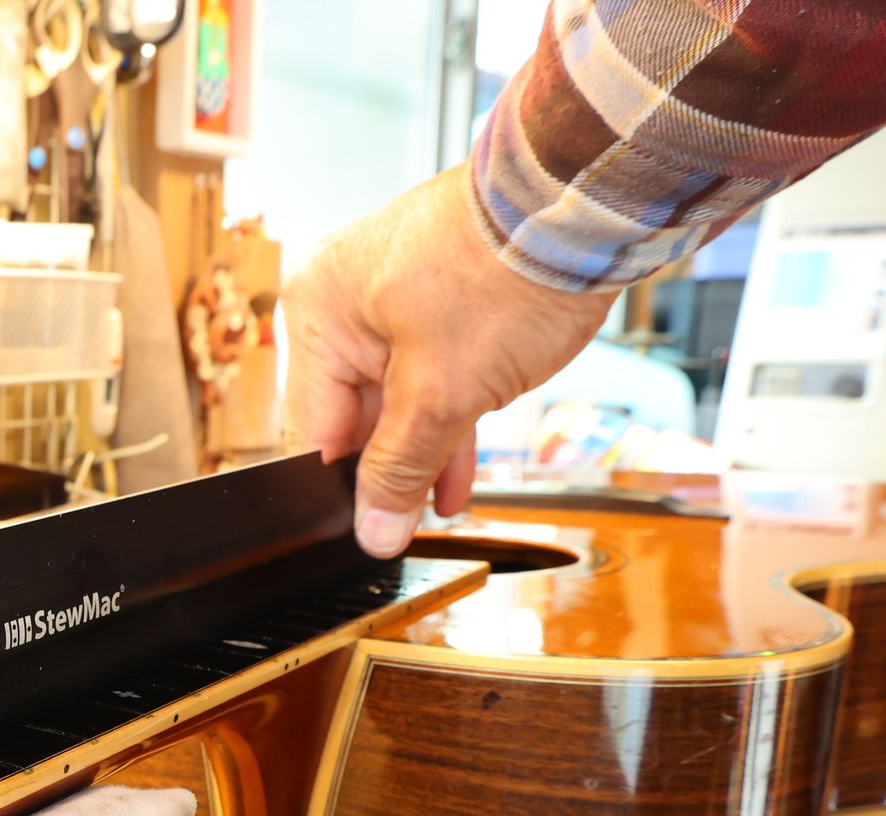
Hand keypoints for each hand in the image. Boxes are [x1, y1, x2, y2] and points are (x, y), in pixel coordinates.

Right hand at [281, 162, 616, 556]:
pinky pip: (426, 368)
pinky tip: (459, 466)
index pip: (311, 430)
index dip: (340, 490)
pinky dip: (443, 414)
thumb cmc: (503, 275)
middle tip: (411, 524)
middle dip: (389, 471)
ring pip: (394, 395)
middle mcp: (343, 298)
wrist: (587, 201)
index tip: (370, 531)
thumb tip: (373, 529)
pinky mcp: (439, 293)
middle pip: (351, 414)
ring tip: (443, 504)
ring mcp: (392, 292)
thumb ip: (401, 468)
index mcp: (317, 314)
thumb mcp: (442, 394)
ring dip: (421, 450)